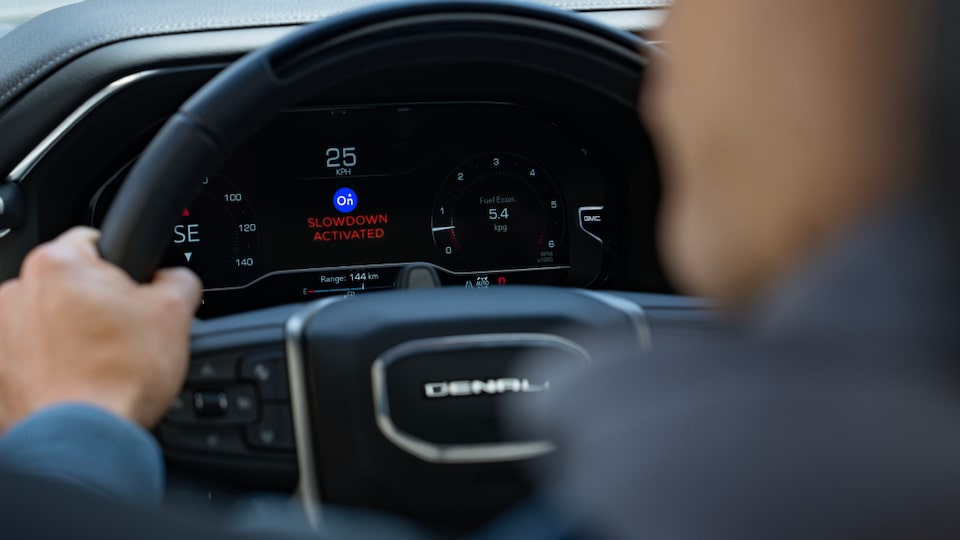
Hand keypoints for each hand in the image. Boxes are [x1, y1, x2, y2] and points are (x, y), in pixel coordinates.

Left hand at [0, 227, 200, 431]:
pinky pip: (31, 352)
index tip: (136, 290)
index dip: (126, 265)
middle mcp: (17, 290)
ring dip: (73, 331)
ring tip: (103, 361)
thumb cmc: (119, 378)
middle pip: (70, 281)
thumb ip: (179, 279)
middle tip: (127, 332)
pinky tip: (80, 377)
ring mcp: (1, 330)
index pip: (96, 239)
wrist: (84, 439)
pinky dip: (53, 360)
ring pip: (50, 317)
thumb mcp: (176, 313)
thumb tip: (175, 279)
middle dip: (98, 302)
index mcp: (58, 263)